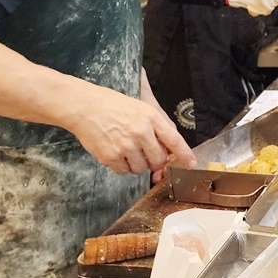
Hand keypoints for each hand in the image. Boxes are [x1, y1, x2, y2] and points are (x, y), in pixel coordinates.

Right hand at [66, 84, 195, 175]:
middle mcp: (141, 132)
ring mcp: (125, 146)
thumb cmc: (113, 106)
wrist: (85, 107)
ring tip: (128, 150)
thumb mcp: (141, 109)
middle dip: (155, 161)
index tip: (191, 164)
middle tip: (146, 154)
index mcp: (151, 117)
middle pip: (158, 159)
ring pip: (141, 168)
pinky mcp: (110, 157)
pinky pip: (124, 172)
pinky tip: (116, 153)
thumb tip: (169, 148)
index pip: (174, 139)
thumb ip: (157, 127)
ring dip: (138, 164)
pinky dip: (123, 167)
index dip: (184, 154)